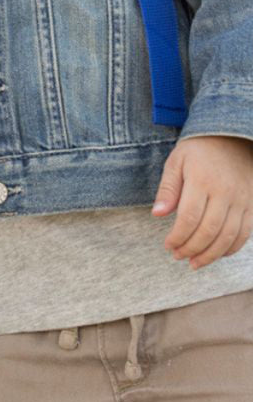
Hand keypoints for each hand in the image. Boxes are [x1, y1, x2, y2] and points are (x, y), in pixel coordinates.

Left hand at [152, 134, 252, 268]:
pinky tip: (216, 254)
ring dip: (210, 255)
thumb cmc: (198, 150)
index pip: (189, 217)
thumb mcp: (176, 161)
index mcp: (202, 180)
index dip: (177, 236)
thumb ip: (168, 189)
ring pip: (228, 237)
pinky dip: (230, 249)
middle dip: (191, 249)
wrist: (232, 138)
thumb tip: (157, 214)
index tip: (167, 245)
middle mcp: (225, 192)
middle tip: (178, 256)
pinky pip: (245, 234)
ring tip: (194, 262)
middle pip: (209, 231)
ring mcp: (242, 200)